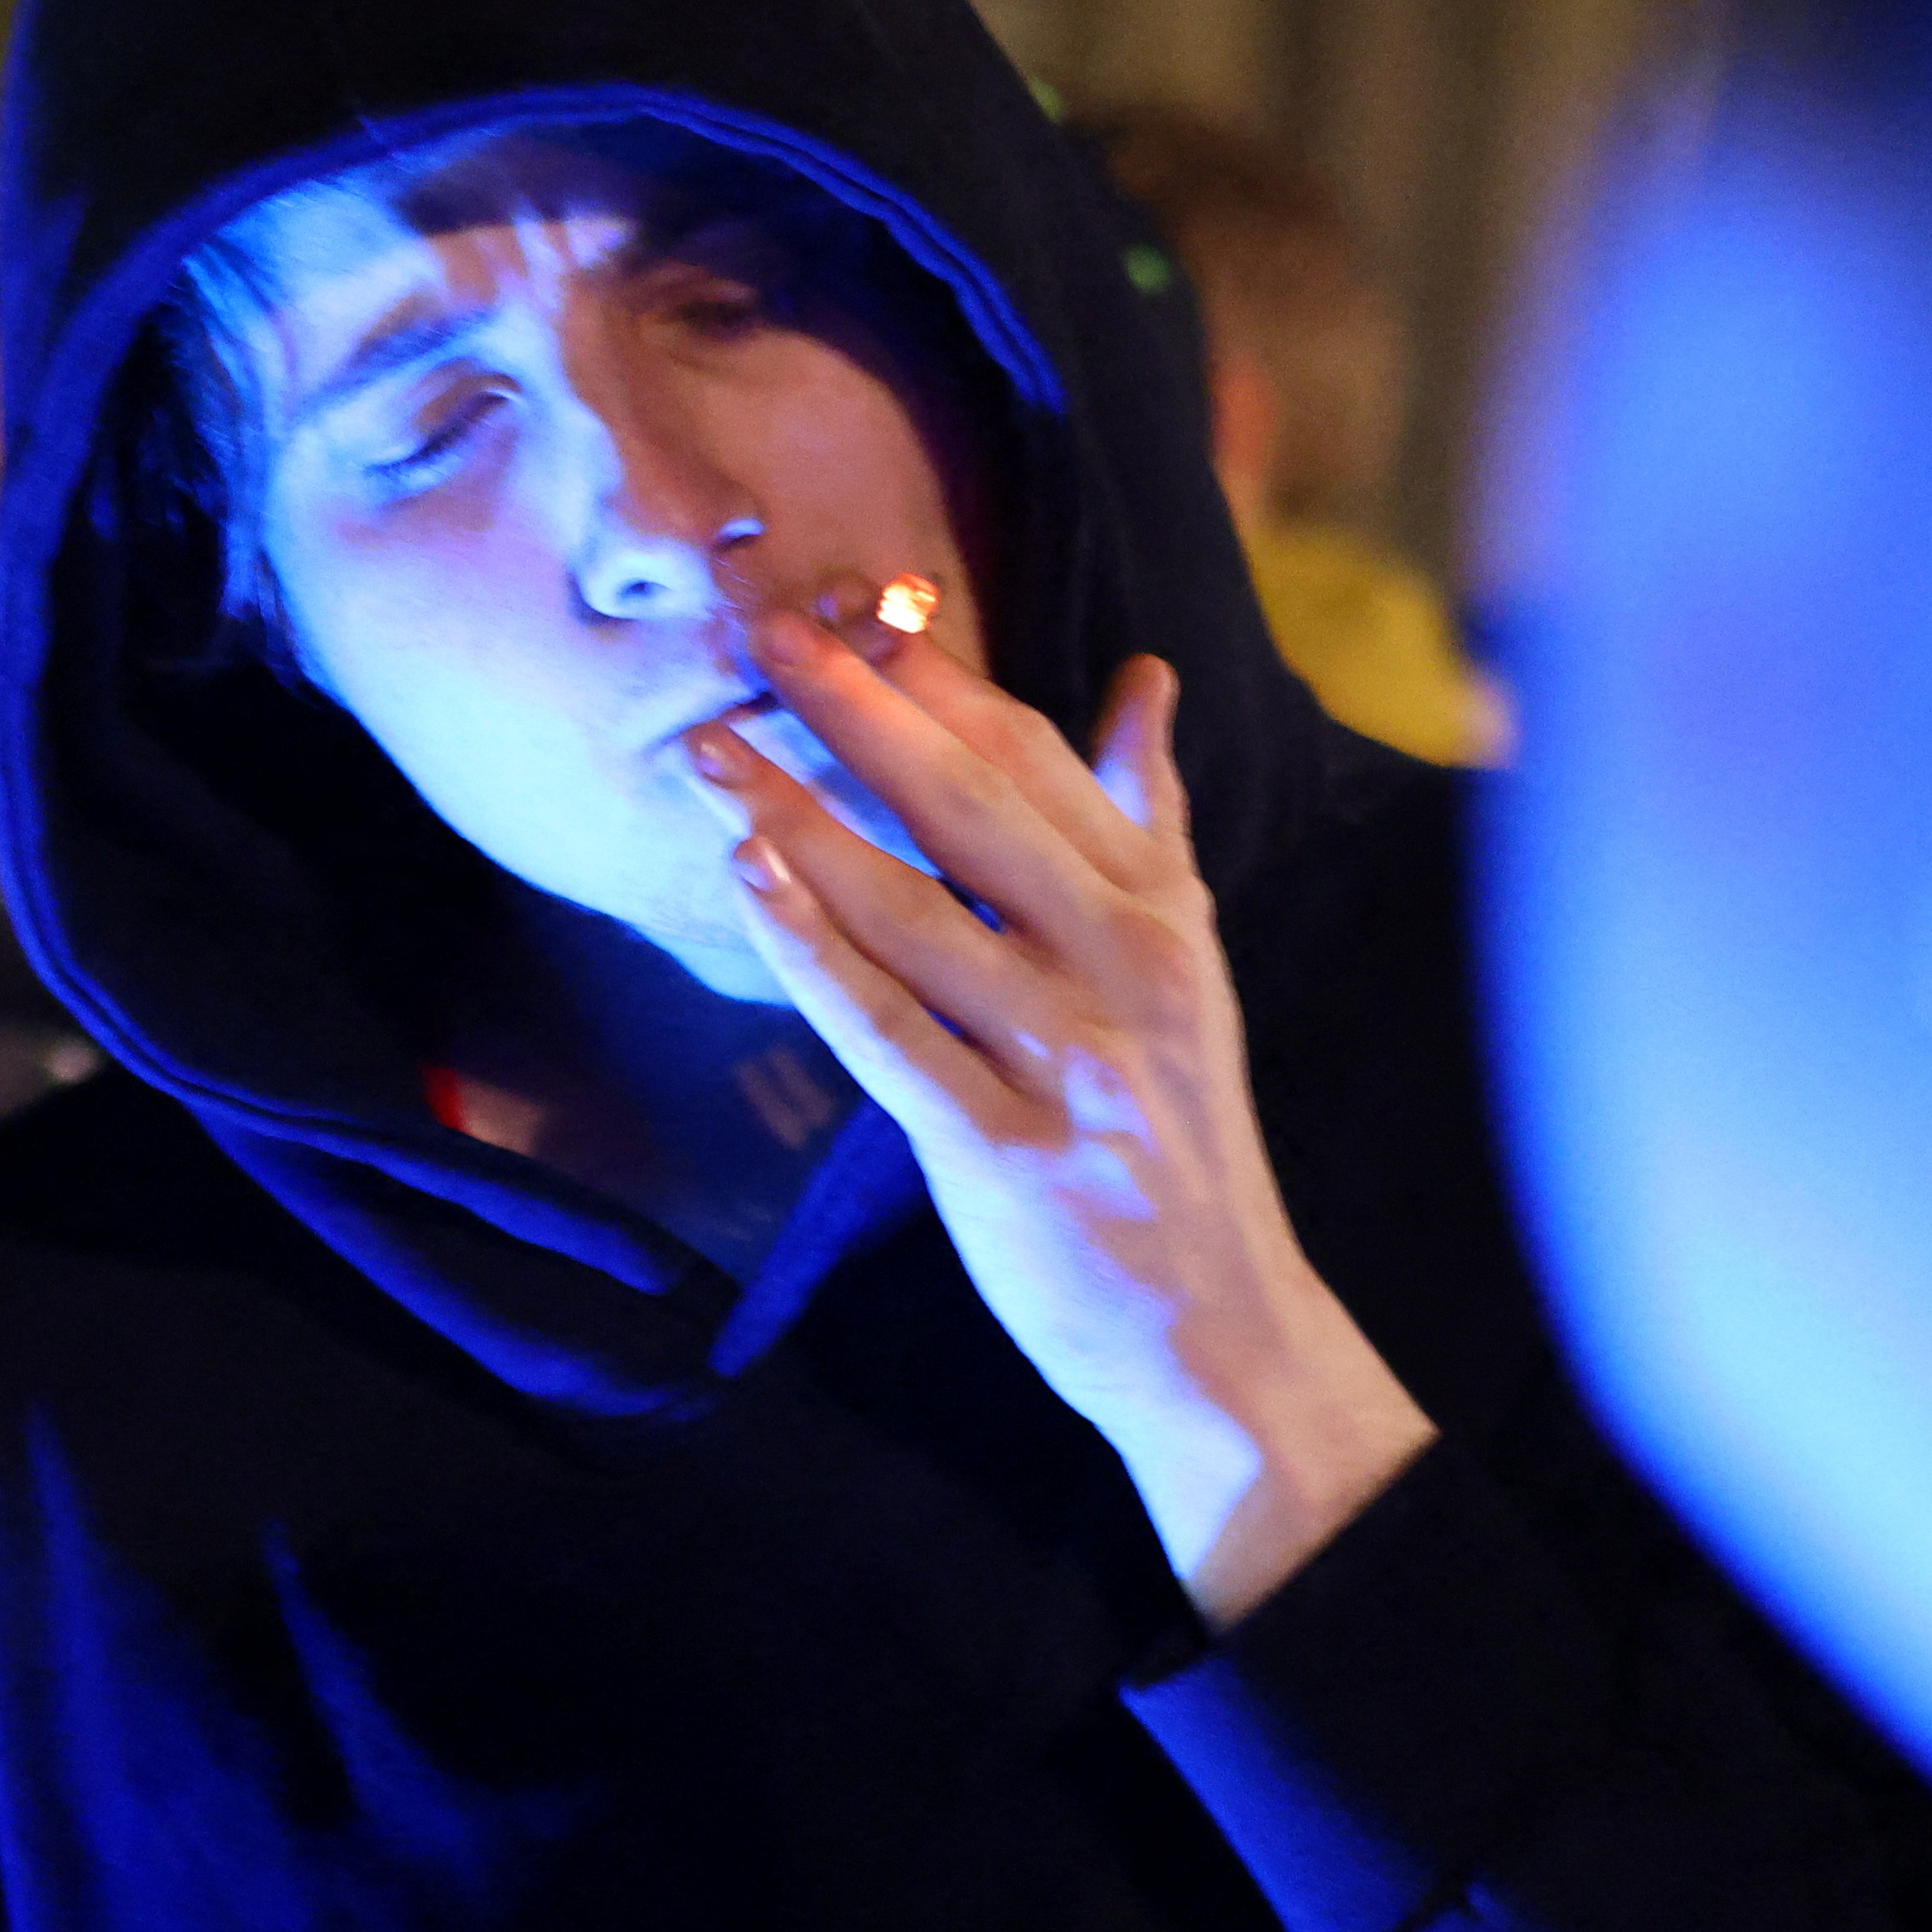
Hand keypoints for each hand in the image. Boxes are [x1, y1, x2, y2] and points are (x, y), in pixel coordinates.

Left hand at [695, 609, 1429, 1618]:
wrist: (1217, 1326)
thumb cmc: (1177, 1135)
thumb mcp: (1187, 962)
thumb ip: (1148, 821)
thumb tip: (1144, 679)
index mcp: (1161, 911)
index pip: (1040, 761)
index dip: (942, 680)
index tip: (855, 606)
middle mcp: (1123, 968)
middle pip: (975, 810)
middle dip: (863, 713)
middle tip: (769, 633)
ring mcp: (1066, 1060)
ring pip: (917, 913)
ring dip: (805, 821)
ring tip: (714, 750)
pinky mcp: (1003, 1150)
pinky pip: (890, 1031)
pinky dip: (816, 952)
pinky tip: (752, 882)